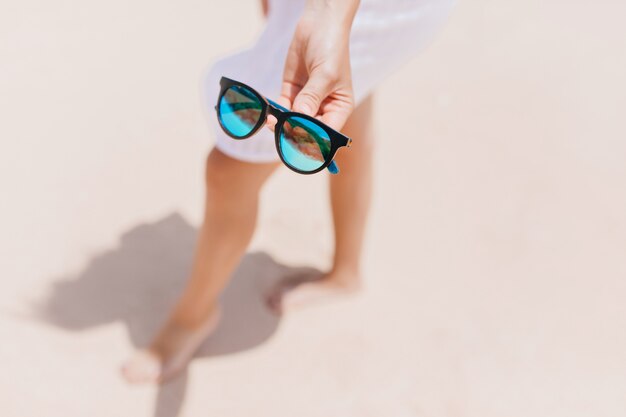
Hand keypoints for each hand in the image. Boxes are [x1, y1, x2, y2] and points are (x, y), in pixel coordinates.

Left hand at [278, 6, 356, 130]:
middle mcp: (324, 108)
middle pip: (308, 129)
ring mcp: (307, 100)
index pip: (327, 132)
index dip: (314, 139)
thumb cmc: (331, 49)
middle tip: (280, 132)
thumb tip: (298, 117)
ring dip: (281, 123)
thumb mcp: (325, 75)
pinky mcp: (292, 91)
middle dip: (294, 132)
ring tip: (272, 122)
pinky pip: (282, 107)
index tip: (299, 140)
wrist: (318, 25)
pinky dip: (275, 112)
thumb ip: (311, 97)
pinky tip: (269, 113)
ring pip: (293, 120)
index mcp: (339, 108)